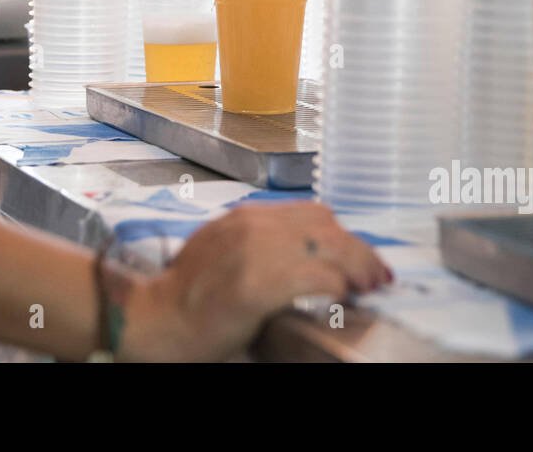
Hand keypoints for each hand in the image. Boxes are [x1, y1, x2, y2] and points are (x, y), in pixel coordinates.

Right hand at [121, 202, 390, 360]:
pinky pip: (315, 278)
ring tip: (369, 287)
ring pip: (329, 249)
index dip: (344, 235)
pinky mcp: (257, 284)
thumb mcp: (222, 248)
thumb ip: (259, 241)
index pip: (313, 213)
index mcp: (247, 216)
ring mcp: (256, 253)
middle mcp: (254, 226)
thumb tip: (305, 254)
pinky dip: (336, 287)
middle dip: (359, 251)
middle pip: (327, 227)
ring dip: (357, 268)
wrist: (155, 318)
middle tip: (377, 275)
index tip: (360, 256)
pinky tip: (341, 298)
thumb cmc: (187, 293)